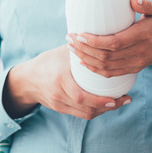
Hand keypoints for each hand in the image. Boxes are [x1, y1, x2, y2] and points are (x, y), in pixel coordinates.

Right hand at [3, 46, 130, 119]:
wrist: (26, 79)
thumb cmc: (47, 62)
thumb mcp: (62, 53)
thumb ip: (81, 49)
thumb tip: (102, 38)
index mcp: (60, 79)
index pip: (82, 96)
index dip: (101, 101)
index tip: (118, 98)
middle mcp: (59, 94)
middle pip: (87, 109)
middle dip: (109, 107)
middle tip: (125, 100)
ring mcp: (59, 104)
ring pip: (86, 114)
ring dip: (104, 110)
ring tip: (119, 102)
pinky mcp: (60, 109)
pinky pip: (81, 114)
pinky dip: (95, 110)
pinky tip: (106, 105)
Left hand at [68, 0, 151, 81]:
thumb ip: (147, 5)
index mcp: (142, 37)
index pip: (114, 43)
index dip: (95, 42)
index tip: (80, 34)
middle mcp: (137, 53)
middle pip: (106, 57)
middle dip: (84, 49)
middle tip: (70, 38)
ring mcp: (135, 64)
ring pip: (105, 67)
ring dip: (86, 59)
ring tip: (72, 48)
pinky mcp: (132, 69)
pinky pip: (110, 73)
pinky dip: (94, 69)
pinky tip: (83, 61)